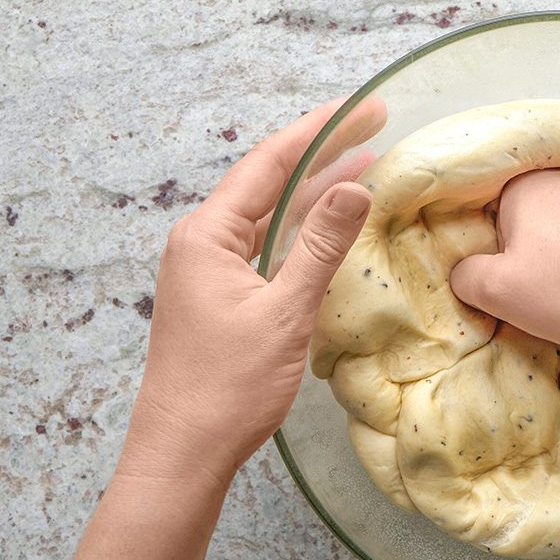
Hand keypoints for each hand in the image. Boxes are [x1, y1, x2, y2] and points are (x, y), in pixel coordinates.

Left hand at [121, 96, 386, 488]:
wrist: (184, 451)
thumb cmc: (228, 388)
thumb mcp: (284, 313)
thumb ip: (320, 247)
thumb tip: (354, 187)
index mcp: (207, 235)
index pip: (270, 164)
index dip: (320, 131)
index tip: (363, 108)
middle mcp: (202, 242)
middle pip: (269, 181)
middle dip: (322, 152)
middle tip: (374, 125)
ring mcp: (209, 269)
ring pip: (270, 214)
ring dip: (315, 191)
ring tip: (364, 163)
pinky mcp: (221, 294)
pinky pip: (266, 245)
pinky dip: (302, 230)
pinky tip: (330, 223)